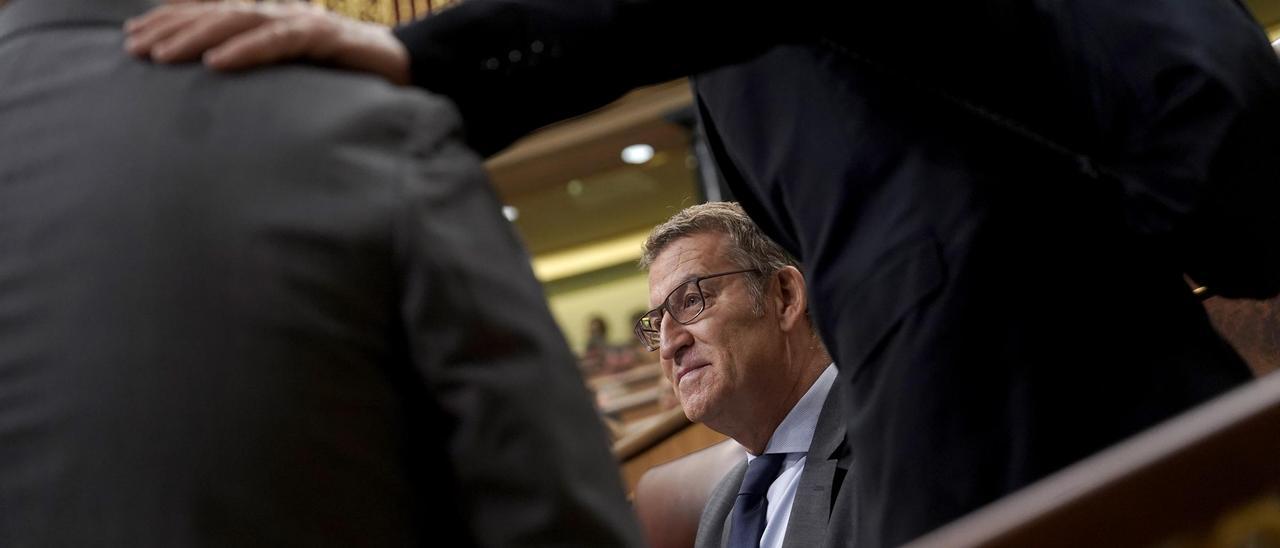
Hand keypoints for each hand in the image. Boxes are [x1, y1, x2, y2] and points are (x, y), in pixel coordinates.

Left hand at [124, 2, 409, 84]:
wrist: (407, 73)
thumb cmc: (347, 81)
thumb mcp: (293, 80)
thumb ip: (261, 77)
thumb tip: (216, 96)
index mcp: (269, 21)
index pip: (210, 14)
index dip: (170, 22)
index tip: (131, 40)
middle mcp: (281, 14)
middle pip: (215, 13)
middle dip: (171, 29)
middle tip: (133, 50)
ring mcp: (302, 21)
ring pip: (239, 20)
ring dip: (196, 37)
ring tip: (162, 57)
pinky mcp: (325, 36)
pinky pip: (279, 39)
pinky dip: (247, 49)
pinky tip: (217, 62)